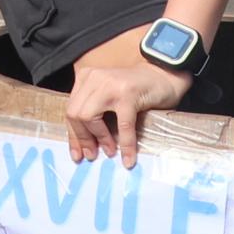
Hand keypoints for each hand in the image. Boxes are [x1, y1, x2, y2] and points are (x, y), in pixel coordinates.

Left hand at [65, 45, 191, 166]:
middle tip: (92, 155)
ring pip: (90, 117)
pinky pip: (122, 125)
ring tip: (110, 152)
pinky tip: (129, 158)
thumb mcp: (107, 96)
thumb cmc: (135, 91)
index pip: (71, 109)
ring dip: (100, 139)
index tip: (77, 154)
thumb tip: (83, 146)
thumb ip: (93, 111)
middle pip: (76, 113)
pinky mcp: (128, 94)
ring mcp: (110, 84)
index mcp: (86, 77)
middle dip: (83, 138)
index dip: (73, 134)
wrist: (162, 75)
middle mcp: (95, 78)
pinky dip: (125, 144)